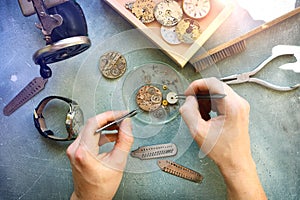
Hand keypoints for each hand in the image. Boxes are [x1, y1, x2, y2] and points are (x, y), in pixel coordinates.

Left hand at [66, 111, 133, 199]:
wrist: (90, 198)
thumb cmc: (101, 187)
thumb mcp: (118, 162)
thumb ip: (125, 141)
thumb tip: (127, 125)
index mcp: (84, 151)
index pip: (94, 122)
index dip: (110, 115)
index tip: (121, 114)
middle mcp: (75, 148)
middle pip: (92, 124)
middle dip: (109, 120)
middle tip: (122, 120)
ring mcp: (74, 149)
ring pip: (90, 129)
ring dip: (106, 127)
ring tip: (120, 129)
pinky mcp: (76, 151)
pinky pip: (89, 136)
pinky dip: (101, 134)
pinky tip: (112, 136)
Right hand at [179, 78, 265, 198]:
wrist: (235, 161)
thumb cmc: (222, 150)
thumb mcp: (198, 131)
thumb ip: (189, 111)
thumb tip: (189, 100)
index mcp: (232, 106)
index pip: (213, 82)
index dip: (197, 85)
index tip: (188, 92)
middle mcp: (239, 103)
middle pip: (216, 85)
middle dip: (200, 93)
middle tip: (191, 102)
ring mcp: (240, 106)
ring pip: (217, 92)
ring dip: (205, 99)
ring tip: (199, 113)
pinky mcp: (237, 110)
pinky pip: (221, 99)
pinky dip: (210, 104)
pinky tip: (206, 116)